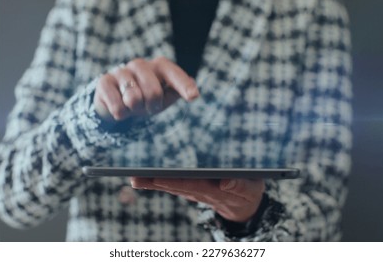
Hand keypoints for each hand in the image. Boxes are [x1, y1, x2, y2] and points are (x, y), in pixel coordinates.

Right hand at [94, 57, 198, 121]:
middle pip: (153, 92)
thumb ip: (177, 92)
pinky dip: (120, 114)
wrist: (116, 104)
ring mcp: (121, 71)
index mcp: (158, 66)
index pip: (172, 72)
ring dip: (134, 110)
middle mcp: (140, 64)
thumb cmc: (146, 99)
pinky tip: (119, 108)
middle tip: (147, 107)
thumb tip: (193, 88)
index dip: (183, 84)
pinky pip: (117, 106)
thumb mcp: (164, 98)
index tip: (193, 97)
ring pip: (133, 99)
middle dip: (152, 106)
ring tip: (132, 106)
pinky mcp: (104, 82)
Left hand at [130, 178, 265, 222]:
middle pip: (174, 186)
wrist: (244, 205)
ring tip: (133, 177)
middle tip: (135, 177)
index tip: (159, 178)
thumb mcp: (250, 189)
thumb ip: (239, 185)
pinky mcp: (190, 187)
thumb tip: (226, 181)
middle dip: (155, 181)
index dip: (174, 181)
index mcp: (213, 190)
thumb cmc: (247, 192)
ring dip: (151, 182)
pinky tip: (141, 178)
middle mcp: (198, 190)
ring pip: (169, 185)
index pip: (191, 185)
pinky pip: (171, 183)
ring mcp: (193, 190)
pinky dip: (156, 180)